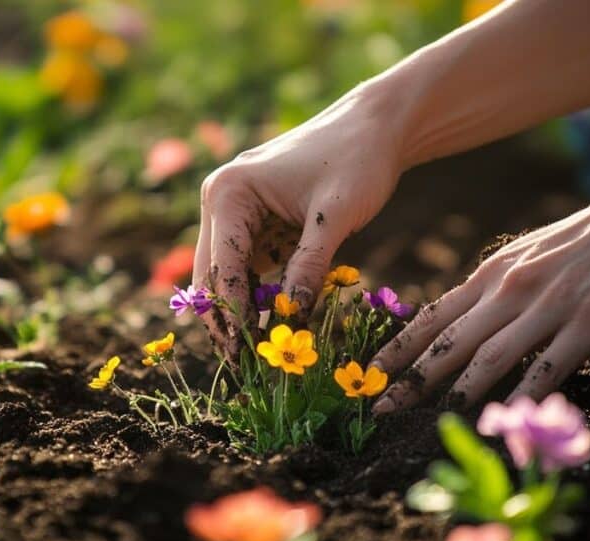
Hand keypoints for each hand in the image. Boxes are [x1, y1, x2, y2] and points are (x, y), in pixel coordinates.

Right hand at [194, 82, 405, 359]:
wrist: (377, 127)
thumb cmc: (357, 160)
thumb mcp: (335, 217)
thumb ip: (309, 268)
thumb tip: (291, 320)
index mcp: (229, 193)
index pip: (222, 266)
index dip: (232, 314)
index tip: (246, 353)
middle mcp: (221, 201)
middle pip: (212, 274)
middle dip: (227, 319)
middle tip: (244, 364)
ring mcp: (236, 212)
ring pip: (228, 275)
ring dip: (241, 310)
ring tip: (260, 350)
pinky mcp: (256, 221)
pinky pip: (250, 266)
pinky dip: (260, 293)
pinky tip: (274, 321)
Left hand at [371, 150, 589, 413]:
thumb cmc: (588, 236)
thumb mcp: (527, 254)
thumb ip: (496, 287)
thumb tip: (466, 317)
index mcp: (493, 274)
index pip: (433, 317)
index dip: (398, 348)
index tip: (370, 372)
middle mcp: (510, 290)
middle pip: (449, 342)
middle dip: (410, 379)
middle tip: (378, 408)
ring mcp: (547, 307)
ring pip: (489, 357)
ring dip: (456, 393)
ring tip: (429, 422)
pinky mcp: (587, 323)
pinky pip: (547, 367)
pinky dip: (524, 395)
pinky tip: (507, 419)